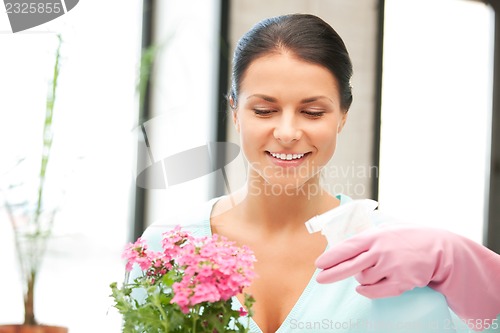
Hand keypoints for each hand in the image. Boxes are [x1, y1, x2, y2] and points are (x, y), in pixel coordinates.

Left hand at [315, 223, 499, 328]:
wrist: (439, 248)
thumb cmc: (408, 237)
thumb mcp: (386, 229)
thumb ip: (367, 238)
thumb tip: (344, 249)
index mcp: (375, 235)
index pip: (348, 247)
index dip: (332, 256)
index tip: (319, 263)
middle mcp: (381, 251)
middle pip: (350, 266)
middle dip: (332, 273)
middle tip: (320, 278)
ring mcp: (391, 267)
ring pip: (363, 279)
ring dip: (362, 277)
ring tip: (374, 268)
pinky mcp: (400, 282)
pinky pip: (375, 291)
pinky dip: (366, 290)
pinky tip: (363, 287)